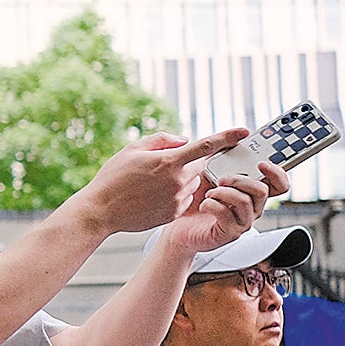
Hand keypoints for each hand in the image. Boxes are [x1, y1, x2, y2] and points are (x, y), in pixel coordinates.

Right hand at [73, 129, 248, 234]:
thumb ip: (162, 140)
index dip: (227, 137)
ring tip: (152, 184)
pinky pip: (183, 199)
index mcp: (168, 162)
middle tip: (162, 166)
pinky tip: (152, 197)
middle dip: (187, 163)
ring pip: (192, 184)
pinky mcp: (173, 214)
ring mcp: (176, 199)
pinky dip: (174, 195)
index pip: (205, 146)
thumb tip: (184, 140)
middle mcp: (177, 181)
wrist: (101, 211)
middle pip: (197, 166)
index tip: (243, 131)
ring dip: (180, 180)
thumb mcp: (132, 149)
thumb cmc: (113, 177)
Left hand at [170, 160, 288, 253]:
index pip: (280, 184)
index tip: (262, 162)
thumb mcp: (210, 172)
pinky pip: (226, 214)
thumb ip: (224, 156)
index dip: (277, 173)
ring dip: (222, 192)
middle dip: (240, 179)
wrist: (179, 225)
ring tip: (209, 193)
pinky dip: (211, 205)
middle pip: (263, 190)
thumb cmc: (196, 198)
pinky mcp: (230, 233)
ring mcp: (244, 221)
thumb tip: (237, 135)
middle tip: (221, 178)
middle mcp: (253, 207)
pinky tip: (204, 204)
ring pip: (244, 201)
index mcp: (253, 192)